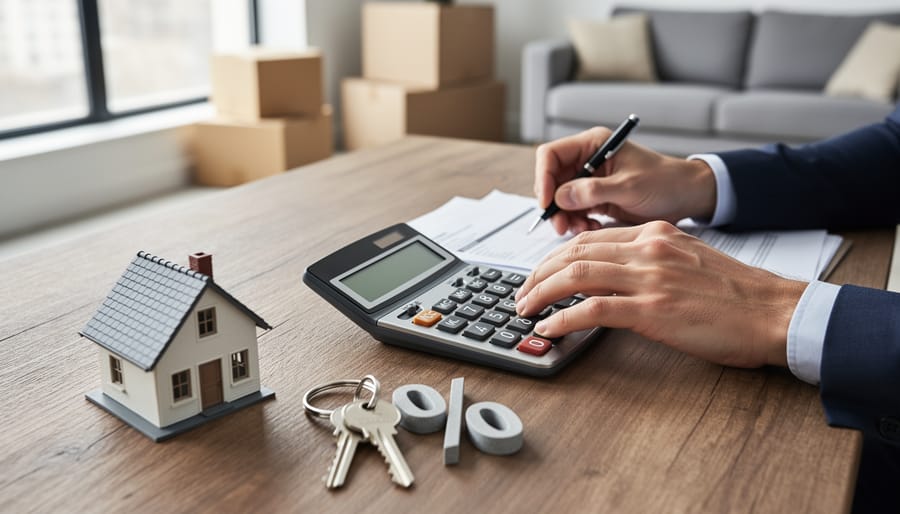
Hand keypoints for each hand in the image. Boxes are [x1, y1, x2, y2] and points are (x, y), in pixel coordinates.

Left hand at [514, 221, 806, 368]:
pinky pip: (592, 310)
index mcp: (656, 235)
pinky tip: (549, 327)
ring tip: (524, 308)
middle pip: (574, 252)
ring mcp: (648, 278)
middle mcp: (648, 249)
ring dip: (541, 292)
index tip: (541, 272)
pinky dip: (563, 318)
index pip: (591, 238)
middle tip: (522, 291)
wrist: (774, 312)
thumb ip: (653, 261)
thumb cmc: (738, 294)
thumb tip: (619, 277)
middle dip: (539, 272)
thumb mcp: (690, 260)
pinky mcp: (651, 310)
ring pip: (575, 275)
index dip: (557, 255)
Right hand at [535, 127, 717, 234]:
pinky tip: (593, 228)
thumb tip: (559, 197)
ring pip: (560, 199)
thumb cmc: (664, 182)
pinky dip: (578, 222)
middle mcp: (587, 160)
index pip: (551, 155)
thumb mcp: (629, 186)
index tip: (547, 202)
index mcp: (593, 144)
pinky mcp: (595, 198)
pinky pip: (574, 211)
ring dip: (566, 217)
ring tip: (582, 228)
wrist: (686, 197)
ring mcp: (590, 180)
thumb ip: (593, 191)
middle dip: (554, 204)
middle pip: (551, 180)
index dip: (543, 178)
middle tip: (562, 226)